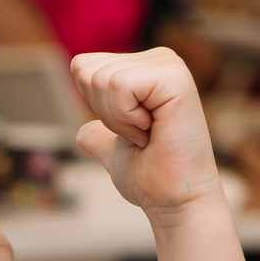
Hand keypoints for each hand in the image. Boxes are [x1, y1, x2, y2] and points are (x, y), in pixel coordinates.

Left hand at [70, 47, 224, 221]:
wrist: (176, 202)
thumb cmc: (151, 179)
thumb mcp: (114, 151)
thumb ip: (99, 136)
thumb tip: (84, 134)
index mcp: (145, 67)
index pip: (82, 66)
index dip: (93, 107)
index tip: (129, 131)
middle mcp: (159, 58)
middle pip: (86, 68)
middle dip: (103, 113)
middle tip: (140, 135)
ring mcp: (169, 64)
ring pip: (101, 78)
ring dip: (116, 120)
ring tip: (148, 134)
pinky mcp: (175, 77)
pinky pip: (118, 85)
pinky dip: (125, 118)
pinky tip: (153, 131)